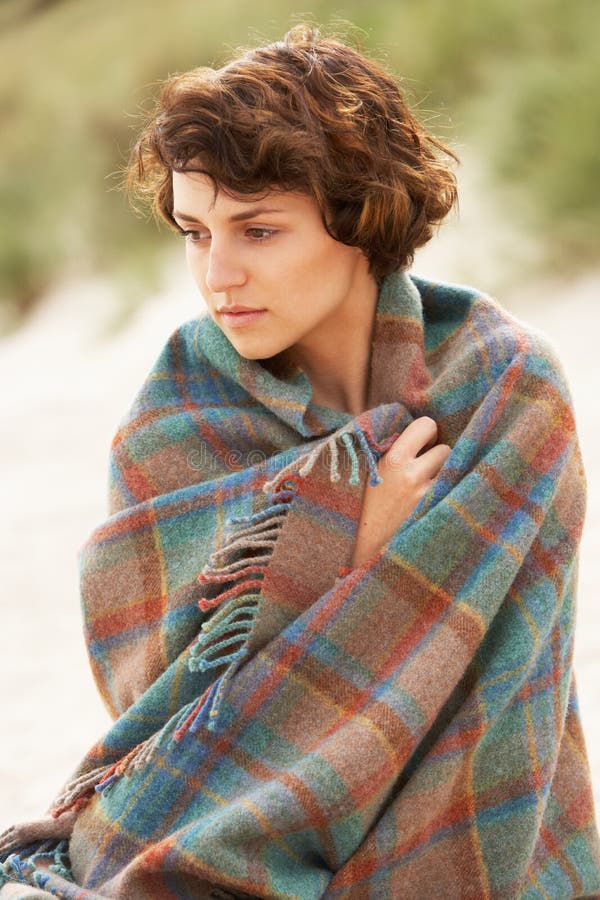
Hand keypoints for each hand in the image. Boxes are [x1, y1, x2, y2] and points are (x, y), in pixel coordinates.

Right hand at [350, 417, 450, 567]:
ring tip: (430, 486)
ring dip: (447, 475)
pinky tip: (440, 499)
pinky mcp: (438, 511)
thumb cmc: (369, 506)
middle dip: (438, 457)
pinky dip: (451, 491)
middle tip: (428, 468)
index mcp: (392, 460)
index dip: (428, 433)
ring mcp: (427, 496)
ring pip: (454, 469)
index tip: (424, 443)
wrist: (369, 547)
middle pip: (445, 449)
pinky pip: (456, 489)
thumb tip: (421, 429)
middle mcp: (412, 475)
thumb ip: (394, 449)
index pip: (426, 425)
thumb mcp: (373, 472)